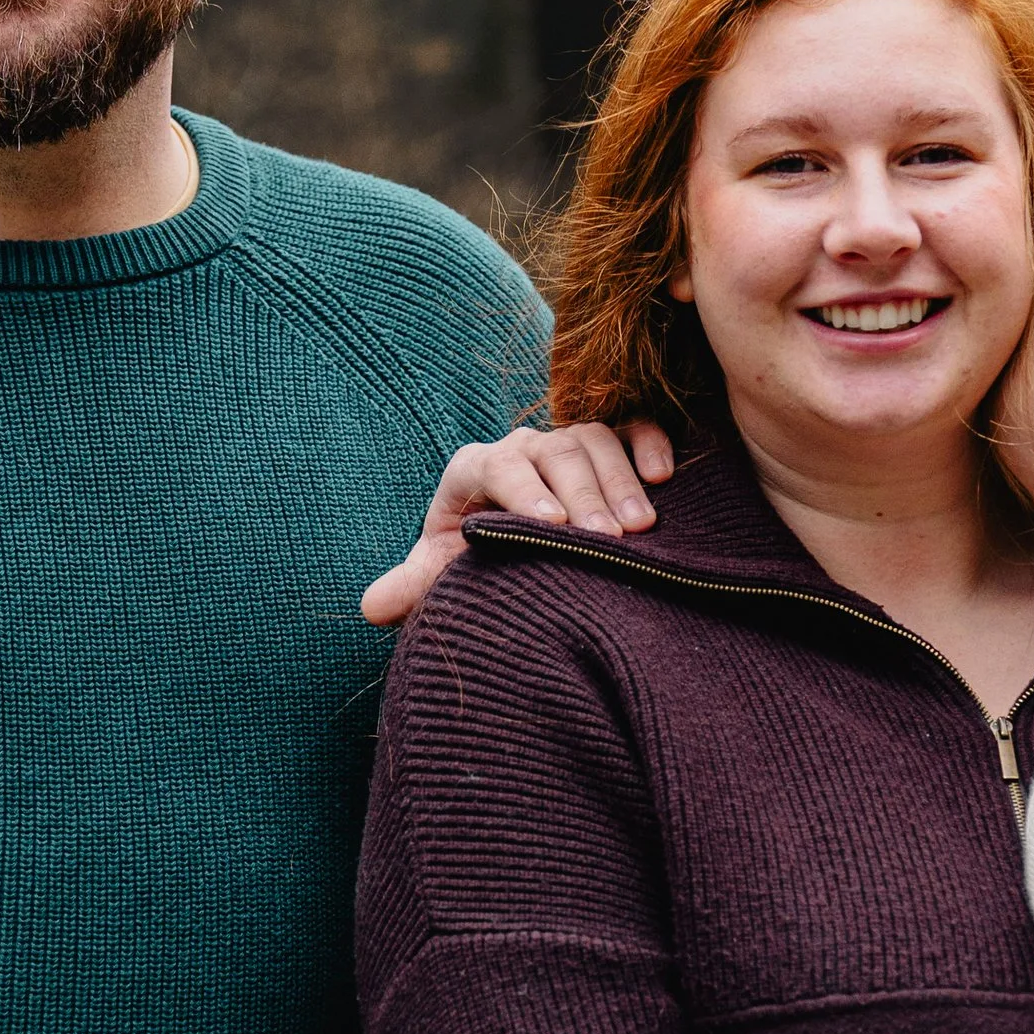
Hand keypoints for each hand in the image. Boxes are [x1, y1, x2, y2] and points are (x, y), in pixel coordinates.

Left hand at [360, 420, 675, 626]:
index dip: (522, 492)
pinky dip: (648, 444)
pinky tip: (663, 477)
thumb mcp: (446, 575)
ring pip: (594, 441)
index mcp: (475, 469)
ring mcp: (566, 442)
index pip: (495, 466)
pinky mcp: (610, 443)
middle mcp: (521, 447)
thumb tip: (370, 606)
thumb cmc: (480, 564)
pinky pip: (631, 427)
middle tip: (607, 540)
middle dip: (582, 495)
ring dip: (619, 482)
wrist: (518, 554)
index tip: (551, 527)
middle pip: (553, 452)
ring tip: (640, 527)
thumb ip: (414, 587)